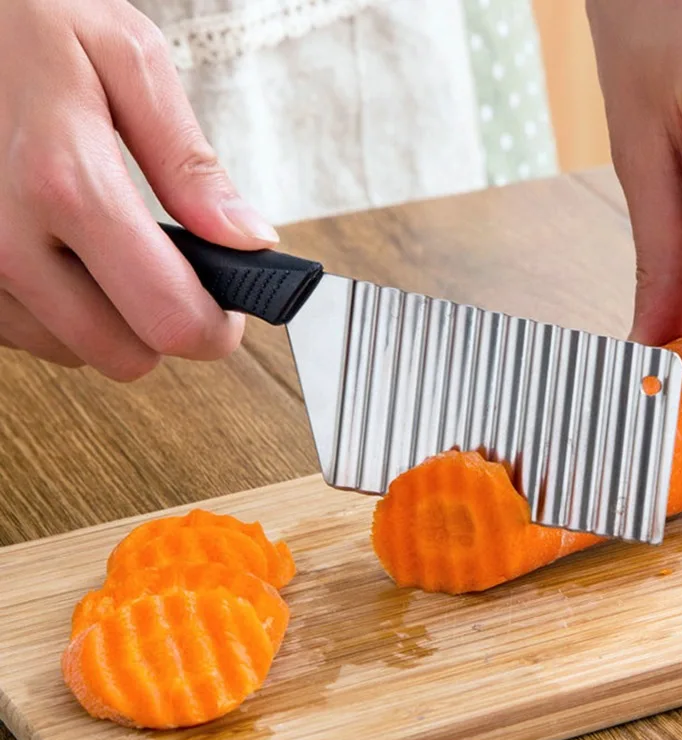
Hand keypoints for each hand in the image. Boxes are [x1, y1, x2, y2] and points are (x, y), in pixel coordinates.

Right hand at [0, 0, 278, 380]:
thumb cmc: (25, 21)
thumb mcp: (127, 62)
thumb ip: (191, 164)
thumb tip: (247, 241)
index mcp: (66, 184)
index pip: (168, 318)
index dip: (214, 329)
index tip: (227, 313)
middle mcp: (7, 241)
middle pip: (124, 355)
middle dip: (163, 327)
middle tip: (173, 279)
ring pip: (76, 351)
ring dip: (108, 317)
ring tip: (106, 249)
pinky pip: (30, 333)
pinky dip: (60, 308)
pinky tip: (63, 255)